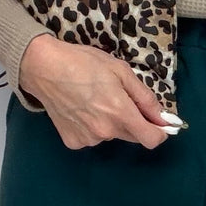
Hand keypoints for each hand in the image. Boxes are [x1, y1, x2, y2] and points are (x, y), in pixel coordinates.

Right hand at [18, 34, 175, 150]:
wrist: (43, 68)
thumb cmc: (84, 63)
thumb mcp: (121, 71)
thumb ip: (145, 97)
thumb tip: (162, 117)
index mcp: (120, 113)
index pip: (152, 140)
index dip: (160, 132)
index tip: (159, 122)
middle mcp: (105, 131)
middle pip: (133, 137)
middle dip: (134, 122)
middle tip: (120, 100)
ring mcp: (88, 139)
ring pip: (111, 136)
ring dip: (111, 123)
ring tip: (94, 100)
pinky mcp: (73, 141)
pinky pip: (92, 137)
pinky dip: (92, 126)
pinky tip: (81, 109)